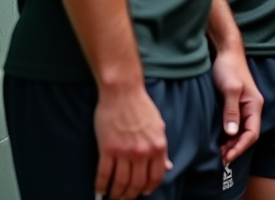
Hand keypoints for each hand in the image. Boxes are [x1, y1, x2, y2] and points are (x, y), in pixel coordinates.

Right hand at [94, 82, 171, 199]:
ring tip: (113, 199)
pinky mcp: (107, 149)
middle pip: (137, 183)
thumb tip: (168, 167)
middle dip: (131, 195)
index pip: (156, 176)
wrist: (123, 93)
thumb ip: (162, 150)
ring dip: (116, 195)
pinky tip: (99, 191)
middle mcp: (143, 152)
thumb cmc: (142, 107)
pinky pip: (104, 174)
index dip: (149, 188)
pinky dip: (101, 186)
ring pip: (120, 182)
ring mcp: (124, 152)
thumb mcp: (159, 127)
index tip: (143, 193)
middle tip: (126, 199)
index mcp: (158, 147)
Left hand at [211, 44, 262, 163]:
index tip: (227, 157)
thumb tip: (231, 133)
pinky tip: (217, 139)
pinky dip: (227, 135)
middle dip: (235, 148)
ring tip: (217, 152)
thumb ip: (231, 111)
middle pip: (247, 134)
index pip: (252, 133)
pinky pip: (233, 124)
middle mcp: (252, 107)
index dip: (240, 147)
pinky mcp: (234, 104)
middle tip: (219, 159)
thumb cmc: (229, 67)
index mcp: (254, 105)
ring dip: (231, 143)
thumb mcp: (230, 89)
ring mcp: (243, 106)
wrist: (225, 51)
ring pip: (240, 131)